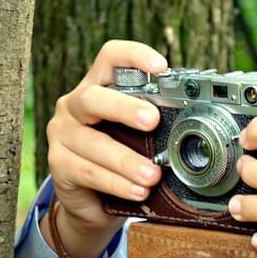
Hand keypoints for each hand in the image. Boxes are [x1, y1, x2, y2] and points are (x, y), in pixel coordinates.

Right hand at [42, 40, 167, 257]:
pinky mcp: (58, 164)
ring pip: (93, 142)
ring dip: (126, 160)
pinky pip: (89, 172)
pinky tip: (138, 191)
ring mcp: (61, 134)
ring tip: (153, 175)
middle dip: (124, 108)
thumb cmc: (120, 158)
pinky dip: (117, 183)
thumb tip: (198, 120)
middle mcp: (74, 105)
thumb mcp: (137, 135)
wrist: (93, 201)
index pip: (110, 58)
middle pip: (93, 97)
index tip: (161, 66)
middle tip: (152, 120)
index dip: (134, 56)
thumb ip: (154, 122)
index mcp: (97, 87)